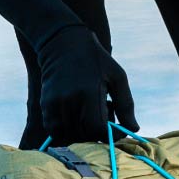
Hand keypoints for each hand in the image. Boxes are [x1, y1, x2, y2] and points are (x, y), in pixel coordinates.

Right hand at [36, 25, 137, 143]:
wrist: (63, 44)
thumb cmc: (96, 59)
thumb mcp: (117, 76)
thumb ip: (126, 104)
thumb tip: (132, 129)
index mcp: (89, 92)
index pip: (97, 129)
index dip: (109, 134)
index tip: (116, 128)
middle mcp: (69, 100)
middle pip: (84, 135)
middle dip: (97, 133)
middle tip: (102, 114)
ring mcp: (54, 103)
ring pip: (69, 135)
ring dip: (82, 132)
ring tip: (88, 113)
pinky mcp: (45, 105)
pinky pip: (55, 130)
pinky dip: (66, 130)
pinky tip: (76, 116)